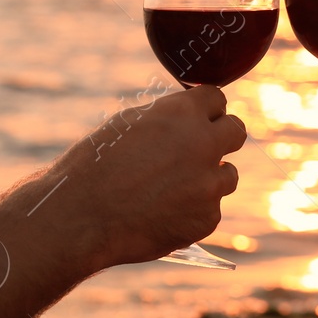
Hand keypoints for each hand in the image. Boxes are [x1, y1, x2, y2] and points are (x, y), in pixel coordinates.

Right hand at [54, 85, 245, 267]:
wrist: (81, 217)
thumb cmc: (95, 166)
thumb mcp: (129, 124)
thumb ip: (167, 119)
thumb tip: (190, 118)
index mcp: (183, 113)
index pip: (217, 99)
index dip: (205, 110)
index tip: (200, 119)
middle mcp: (204, 145)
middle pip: (236, 131)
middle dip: (222, 136)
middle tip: (201, 149)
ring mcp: (209, 185)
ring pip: (229, 175)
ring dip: (209, 178)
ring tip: (171, 188)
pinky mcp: (206, 219)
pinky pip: (210, 209)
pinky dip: (193, 211)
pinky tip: (162, 214)